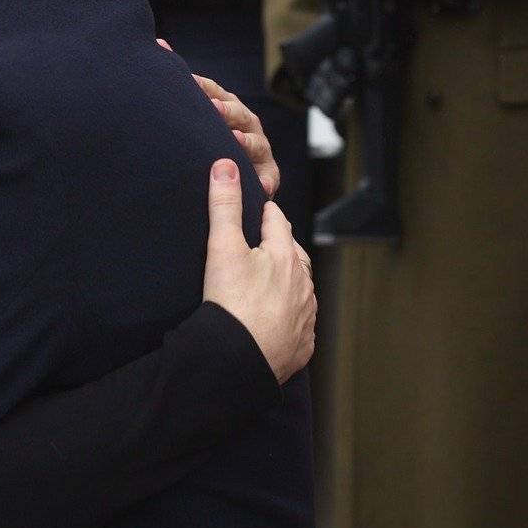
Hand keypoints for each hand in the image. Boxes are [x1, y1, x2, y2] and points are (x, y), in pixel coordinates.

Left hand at [157, 39, 279, 198]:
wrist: (231, 174)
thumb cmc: (207, 137)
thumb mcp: (196, 112)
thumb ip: (180, 84)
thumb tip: (157, 43)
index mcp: (225, 105)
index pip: (213, 92)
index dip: (202, 88)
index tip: (187, 82)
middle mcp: (245, 123)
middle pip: (237, 113)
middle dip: (226, 111)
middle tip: (213, 109)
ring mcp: (259, 147)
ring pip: (255, 143)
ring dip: (246, 142)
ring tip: (235, 141)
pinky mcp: (268, 174)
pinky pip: (269, 178)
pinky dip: (265, 182)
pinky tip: (260, 187)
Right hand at [201, 160, 313, 383]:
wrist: (237, 362)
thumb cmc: (231, 304)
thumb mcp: (222, 248)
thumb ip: (224, 205)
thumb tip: (226, 164)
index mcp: (286, 256)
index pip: (278, 222)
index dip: (265, 214)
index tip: (257, 211)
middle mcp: (303, 284)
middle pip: (294, 255)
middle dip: (279, 248)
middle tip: (261, 246)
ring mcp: (305, 316)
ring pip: (300, 290)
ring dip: (287, 283)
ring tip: (269, 284)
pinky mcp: (302, 344)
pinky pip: (298, 324)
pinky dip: (288, 318)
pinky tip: (275, 321)